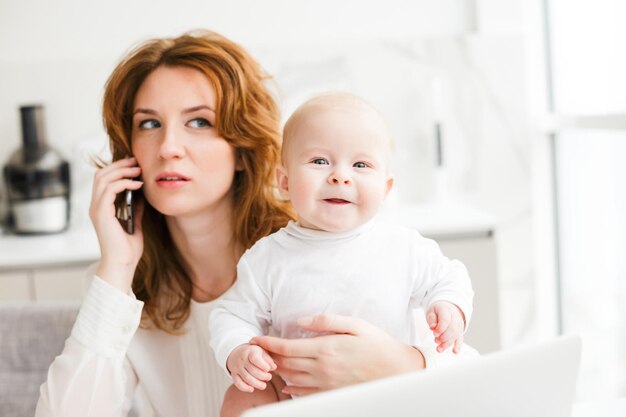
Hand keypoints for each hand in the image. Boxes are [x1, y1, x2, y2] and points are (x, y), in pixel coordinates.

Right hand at [89, 157, 143, 292]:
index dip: (117, 168)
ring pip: (103, 178)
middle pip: (101, 174)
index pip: (103, 180)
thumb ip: (135, 209)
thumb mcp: (135, 223)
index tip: (135, 164)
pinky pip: (110, 189)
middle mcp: (96, 206)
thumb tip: (141, 195)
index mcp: (102, 208)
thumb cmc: (128, 248)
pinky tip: (138, 185)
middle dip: (119, 165)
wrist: (123, 264)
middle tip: (136, 161)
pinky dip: (124, 183)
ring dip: (122, 171)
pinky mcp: (102, 213)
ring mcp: (97, 209)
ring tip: (138, 170)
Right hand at [226, 344, 276, 392]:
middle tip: (269, 377)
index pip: (255, 358)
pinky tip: (252, 389)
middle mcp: (242, 359)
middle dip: (262, 376)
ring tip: (264, 386)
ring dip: (256, 384)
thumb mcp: (262, 352)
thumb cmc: (253, 353)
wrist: (237, 353)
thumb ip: (268, 359)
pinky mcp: (234, 374)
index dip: (262, 365)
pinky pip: (238, 383)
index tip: (268, 369)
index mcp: (250, 352)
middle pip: (252, 370)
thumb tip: (274, 367)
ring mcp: (237, 367)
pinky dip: (244, 388)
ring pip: (246, 378)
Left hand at [250, 314, 424, 396]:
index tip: (255, 339)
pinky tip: (288, 383)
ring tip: (269, 363)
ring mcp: (326, 383)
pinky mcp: (332, 392)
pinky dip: (292, 388)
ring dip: (278, 371)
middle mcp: (322, 369)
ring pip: (292, 379)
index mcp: (325, 349)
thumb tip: (301, 322)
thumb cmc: (377, 343)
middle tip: (256, 350)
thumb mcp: (354, 324)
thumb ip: (325, 322)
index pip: (286, 348)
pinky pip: (305, 393)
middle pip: (284, 365)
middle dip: (267, 357)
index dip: (267, 344)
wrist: (397, 370)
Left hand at [425, 301, 464, 353]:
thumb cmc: (437, 311)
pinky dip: (458, 346)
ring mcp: (459, 325)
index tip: (434, 334)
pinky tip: (454, 351)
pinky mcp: (460, 332)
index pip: (446, 320)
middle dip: (443, 337)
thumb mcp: (431, 312)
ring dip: (447, 343)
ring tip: (438, 349)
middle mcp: (455, 317)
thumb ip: (431, 319)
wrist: (446, 308)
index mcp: (446, 310)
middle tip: (435, 340)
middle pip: (452, 329)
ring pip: (455, 335)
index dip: (440, 328)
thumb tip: (432, 327)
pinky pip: (460, 339)